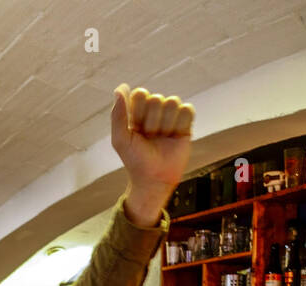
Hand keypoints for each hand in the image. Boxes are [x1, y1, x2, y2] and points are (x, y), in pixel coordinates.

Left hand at [111, 85, 194, 224]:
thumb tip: (120, 88)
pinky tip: (175, 135)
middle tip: (150, 137)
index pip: (141, 94)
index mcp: (137, 110)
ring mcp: (170, 115)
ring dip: (166, 124)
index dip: (139, 112)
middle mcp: (154, 109)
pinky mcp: (185, 123)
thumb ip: (118, 114)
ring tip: (162, 138)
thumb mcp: (120, 139)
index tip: (136, 129)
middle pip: (157, 99)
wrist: (154, 178)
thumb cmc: (135, 159)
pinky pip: (187, 110)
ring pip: (172, 103)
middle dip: (152, 122)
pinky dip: (181, 124)